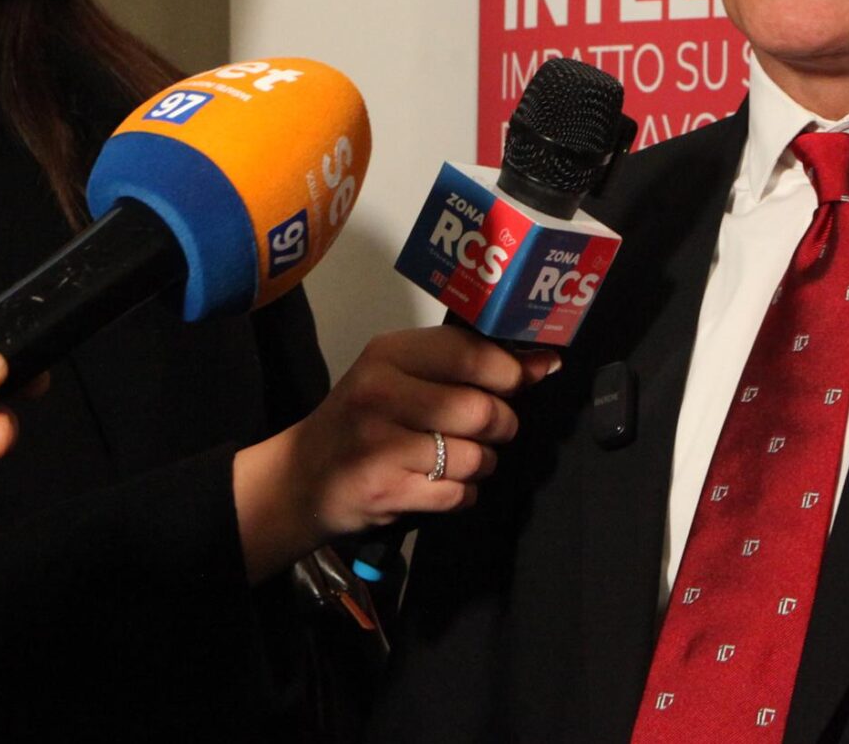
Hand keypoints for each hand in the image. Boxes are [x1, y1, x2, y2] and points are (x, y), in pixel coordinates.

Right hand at [232, 324, 555, 581]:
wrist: (302, 478)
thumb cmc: (365, 420)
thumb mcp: (405, 376)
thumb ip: (472, 366)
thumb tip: (546, 363)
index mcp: (389, 353)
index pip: (471, 354)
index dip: (509, 372)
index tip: (519, 383)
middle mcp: (380, 393)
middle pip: (481, 410)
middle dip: (501, 425)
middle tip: (489, 430)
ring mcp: (379, 445)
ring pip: (475, 457)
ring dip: (482, 464)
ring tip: (458, 460)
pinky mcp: (385, 492)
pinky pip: (459, 494)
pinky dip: (463, 493)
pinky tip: (440, 484)